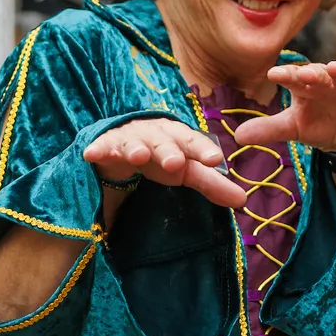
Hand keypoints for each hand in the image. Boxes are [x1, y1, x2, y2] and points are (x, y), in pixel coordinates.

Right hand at [83, 117, 246, 207]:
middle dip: (169, 150)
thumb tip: (243, 202)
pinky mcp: (104, 145)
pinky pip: (101, 147)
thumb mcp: (186, 171)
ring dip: (135, 147)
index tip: (214, 160)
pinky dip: (97, 149)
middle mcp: (154, 134)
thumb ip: (212, 184)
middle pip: (163, 140)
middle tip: (175, 163)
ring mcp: (128, 138)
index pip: (193, 142)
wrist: (122, 145)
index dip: (202, 150)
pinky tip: (91, 154)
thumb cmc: (161, 157)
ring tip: (137, 156)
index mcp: (178, 137)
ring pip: (133, 141)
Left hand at [237, 60, 335, 152]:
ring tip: (335, 67)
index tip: (272, 74)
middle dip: (310, 74)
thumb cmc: (318, 124)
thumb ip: (268, 130)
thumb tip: (237, 136)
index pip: (292, 79)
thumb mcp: (294, 129)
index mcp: (304, 89)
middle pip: (316, 75)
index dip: (284, 76)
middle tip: (302, 75)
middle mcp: (325, 83)